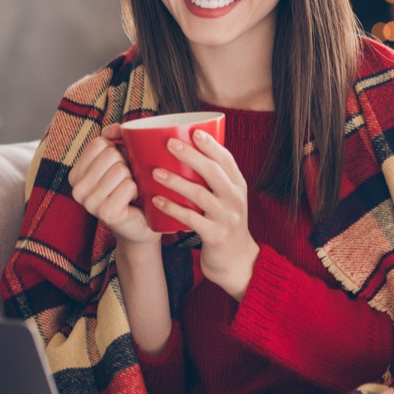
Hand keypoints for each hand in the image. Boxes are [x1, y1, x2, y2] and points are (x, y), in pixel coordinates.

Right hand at [68, 124, 159, 246]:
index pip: (99, 143)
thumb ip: (114, 138)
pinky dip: (137, 190)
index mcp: (75, 173)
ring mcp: (89, 203)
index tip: (118, 167)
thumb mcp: (120, 158)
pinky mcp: (105, 213)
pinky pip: (129, 186)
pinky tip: (132, 201)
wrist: (140, 222)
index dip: (117, 150)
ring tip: (129, 191)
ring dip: (133, 179)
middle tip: (126, 181)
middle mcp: (77, 189)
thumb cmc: (129, 188)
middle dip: (126, 164)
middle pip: (111, 155)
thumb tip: (117, 127)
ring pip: (121, 170)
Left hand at [151, 129, 259, 300]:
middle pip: (214, 173)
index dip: (211, 145)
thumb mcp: (226, 199)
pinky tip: (157, 201)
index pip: (227, 160)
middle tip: (169, 143)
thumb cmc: (224, 224)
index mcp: (238, 186)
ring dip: (176, 182)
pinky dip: (173, 209)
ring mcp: (226, 218)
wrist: (237, 262)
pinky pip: (191, 219)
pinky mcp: (215, 236)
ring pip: (200, 195)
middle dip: (191, 156)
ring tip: (155, 172)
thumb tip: (185, 152)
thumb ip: (213, 180)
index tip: (194, 131)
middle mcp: (235, 199)